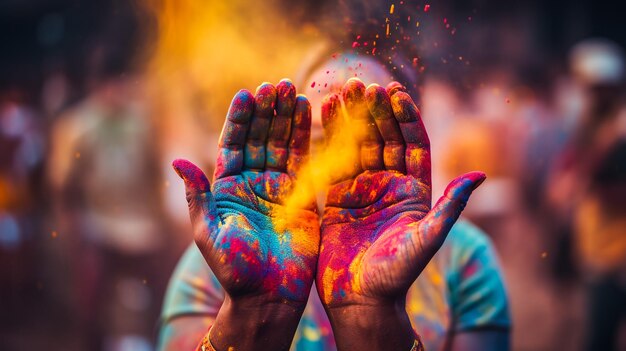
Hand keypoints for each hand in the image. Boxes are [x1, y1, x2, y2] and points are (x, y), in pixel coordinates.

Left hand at [173, 80, 318, 350]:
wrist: (268, 295)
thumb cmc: (234, 268)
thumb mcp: (207, 232)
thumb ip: (198, 195)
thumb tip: (176, 160)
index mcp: (227, 187)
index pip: (232, 145)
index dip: (239, 120)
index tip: (246, 95)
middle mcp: (253, 182)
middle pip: (259, 138)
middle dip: (266, 111)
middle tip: (274, 85)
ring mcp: (279, 187)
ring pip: (282, 144)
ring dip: (286, 117)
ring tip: (291, 89)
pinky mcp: (302, 195)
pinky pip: (304, 160)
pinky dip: (306, 136)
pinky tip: (308, 112)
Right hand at [316, 79, 484, 349]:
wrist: (361, 298)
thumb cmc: (397, 275)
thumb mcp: (426, 240)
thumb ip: (449, 207)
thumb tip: (480, 175)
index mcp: (416, 191)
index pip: (413, 144)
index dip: (405, 117)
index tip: (395, 92)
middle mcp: (390, 184)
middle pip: (385, 138)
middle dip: (375, 110)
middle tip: (362, 85)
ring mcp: (363, 188)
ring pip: (359, 144)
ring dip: (352, 117)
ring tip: (342, 90)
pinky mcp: (338, 196)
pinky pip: (335, 160)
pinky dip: (329, 137)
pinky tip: (323, 112)